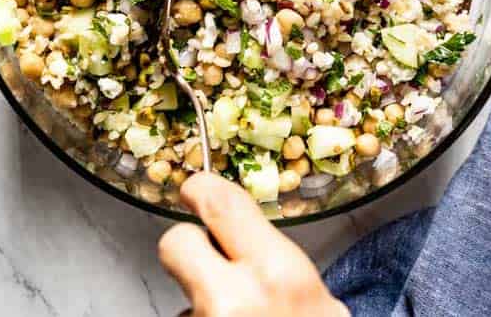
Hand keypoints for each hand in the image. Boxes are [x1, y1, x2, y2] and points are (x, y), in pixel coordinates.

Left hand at [158, 174, 346, 316]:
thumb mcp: (313, 295)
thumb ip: (275, 259)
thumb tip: (237, 227)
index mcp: (278, 274)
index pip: (219, 201)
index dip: (200, 190)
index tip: (194, 188)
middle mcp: (234, 300)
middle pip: (176, 241)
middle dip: (185, 246)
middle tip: (203, 260)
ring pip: (182, 292)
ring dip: (200, 301)